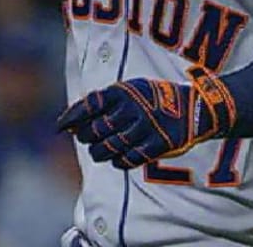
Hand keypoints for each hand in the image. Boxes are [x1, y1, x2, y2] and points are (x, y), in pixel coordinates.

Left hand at [56, 66, 236, 169]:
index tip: (59, 127)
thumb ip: (103, 102)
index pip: (89, 105)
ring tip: (97, 152)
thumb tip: (71, 121)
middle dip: (85, 137)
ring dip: (98, 153)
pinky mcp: (157, 145)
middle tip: (85, 139)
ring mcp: (145, 128)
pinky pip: (129, 160)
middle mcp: (132, 109)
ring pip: (109, 148)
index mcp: (122, 92)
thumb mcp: (129, 90)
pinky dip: (118, 162)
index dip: (71, 117)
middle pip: (95, 130)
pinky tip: (117, 160)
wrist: (193, 109)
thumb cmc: (152, 99)